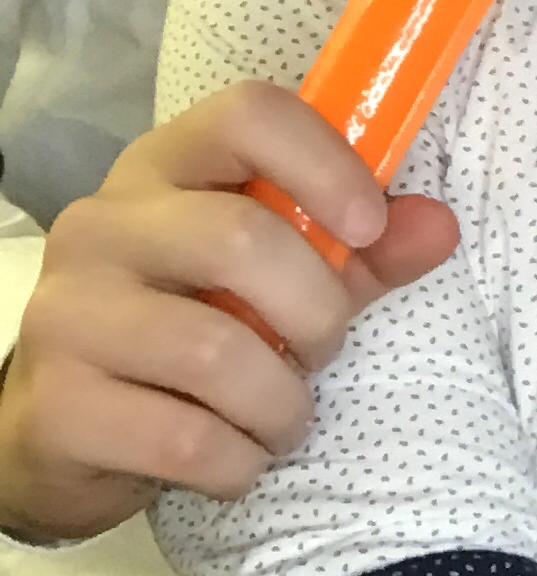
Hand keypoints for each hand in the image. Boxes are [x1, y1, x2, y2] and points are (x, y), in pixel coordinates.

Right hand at [0, 81, 456, 540]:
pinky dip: (238, 460)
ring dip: (281, 402)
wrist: (67, 429)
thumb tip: (440, 226)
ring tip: (283, 418)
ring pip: (214, 350)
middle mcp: (103, 225)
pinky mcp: (57, 405)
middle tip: (323, 349)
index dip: (324, 162)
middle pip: (239, 238)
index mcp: (166, 167)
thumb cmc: (192, 324)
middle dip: (316, 311)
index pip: (247, 115)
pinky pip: (184, 436)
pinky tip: (238, 459)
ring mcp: (66, 312)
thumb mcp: (281, 274)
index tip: (370, 226)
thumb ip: (364, 248)